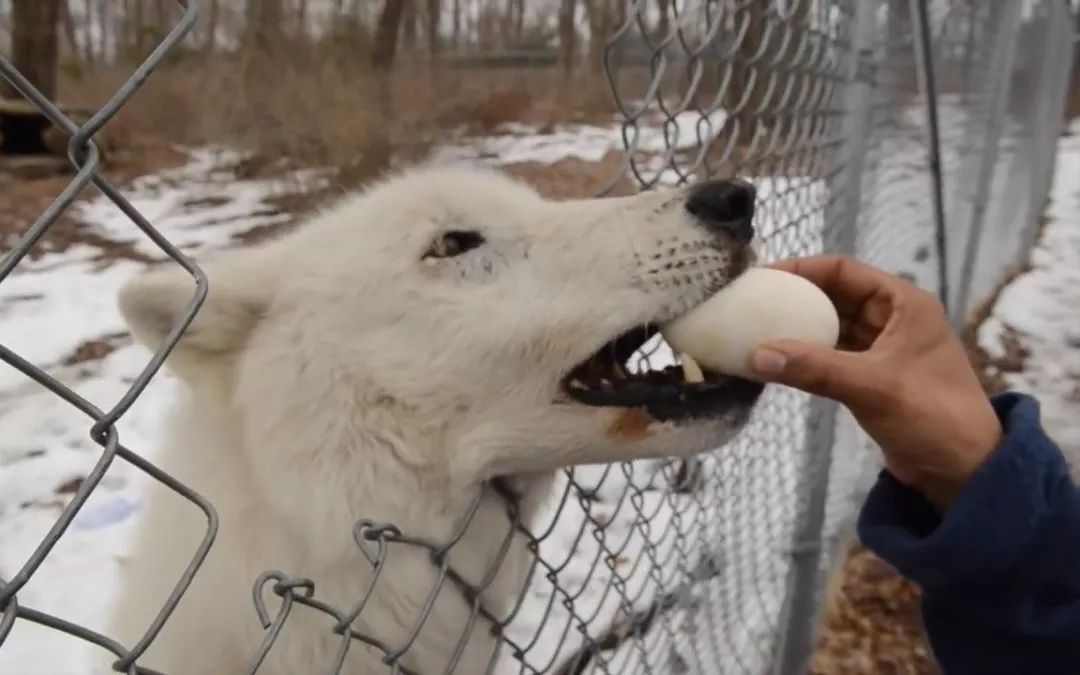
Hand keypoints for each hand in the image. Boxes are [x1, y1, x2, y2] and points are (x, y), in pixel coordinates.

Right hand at [750, 255, 1001, 510]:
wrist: (965, 472)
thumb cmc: (932, 416)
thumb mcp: (872, 387)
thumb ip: (814, 368)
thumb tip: (757, 355)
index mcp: (904, 304)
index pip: (843, 271)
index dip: (801, 270)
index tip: (760, 279)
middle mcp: (892, 319)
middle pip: (833, 297)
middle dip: (793, 300)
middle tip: (749, 306)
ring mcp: (881, 350)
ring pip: (829, 328)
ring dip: (796, 331)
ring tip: (753, 333)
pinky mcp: (871, 379)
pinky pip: (830, 358)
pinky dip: (805, 359)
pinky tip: (775, 364)